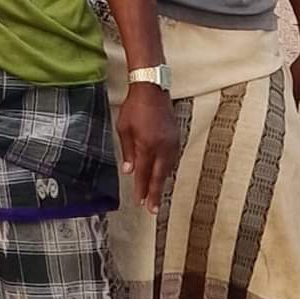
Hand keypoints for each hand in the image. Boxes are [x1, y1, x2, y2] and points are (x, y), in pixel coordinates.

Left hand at [116, 83, 179, 213]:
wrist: (152, 89)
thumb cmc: (134, 107)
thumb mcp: (124, 129)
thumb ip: (127, 151)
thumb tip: (128, 171)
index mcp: (147, 145)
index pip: (144, 173)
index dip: (142, 189)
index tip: (140, 202)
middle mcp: (162, 146)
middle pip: (159, 176)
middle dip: (155, 193)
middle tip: (152, 209)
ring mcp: (171, 142)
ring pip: (167, 168)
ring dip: (161, 182)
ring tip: (156, 194)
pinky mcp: (176, 137)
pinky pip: (172, 158)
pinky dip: (167, 169)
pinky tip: (163, 174)